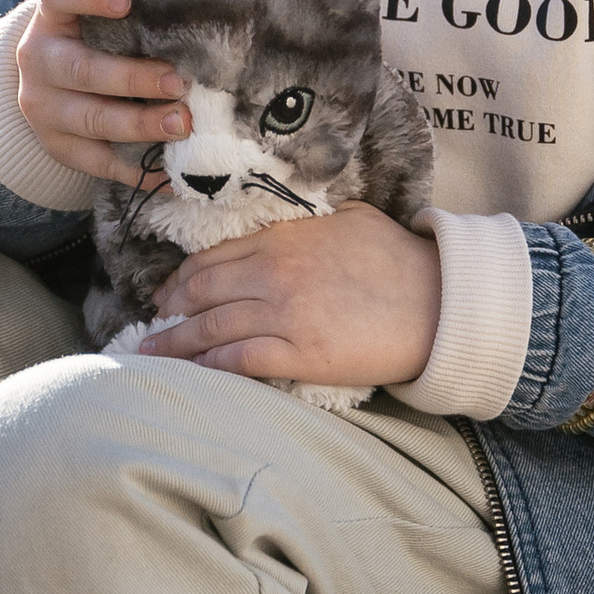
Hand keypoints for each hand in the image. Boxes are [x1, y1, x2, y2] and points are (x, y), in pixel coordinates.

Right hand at [13, 0, 191, 186]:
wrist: (47, 80)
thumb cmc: (94, 29)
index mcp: (50, 14)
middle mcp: (39, 60)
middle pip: (81, 70)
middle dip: (132, 79)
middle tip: (180, 81)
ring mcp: (45, 108)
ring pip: (91, 120)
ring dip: (140, 126)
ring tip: (183, 125)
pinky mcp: (58, 147)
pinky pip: (96, 164)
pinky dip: (135, 173)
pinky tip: (170, 176)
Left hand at [138, 206, 440, 388]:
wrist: (441, 303)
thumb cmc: (401, 260)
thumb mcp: (350, 219)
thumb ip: (308, 221)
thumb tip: (284, 225)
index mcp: (284, 238)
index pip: (213, 257)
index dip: (182, 277)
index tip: (167, 292)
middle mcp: (275, 272)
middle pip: (201, 291)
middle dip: (169, 310)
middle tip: (153, 324)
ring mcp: (285, 313)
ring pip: (211, 327)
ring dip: (175, 342)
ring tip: (152, 353)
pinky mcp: (300, 353)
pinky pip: (239, 360)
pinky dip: (209, 366)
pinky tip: (193, 373)